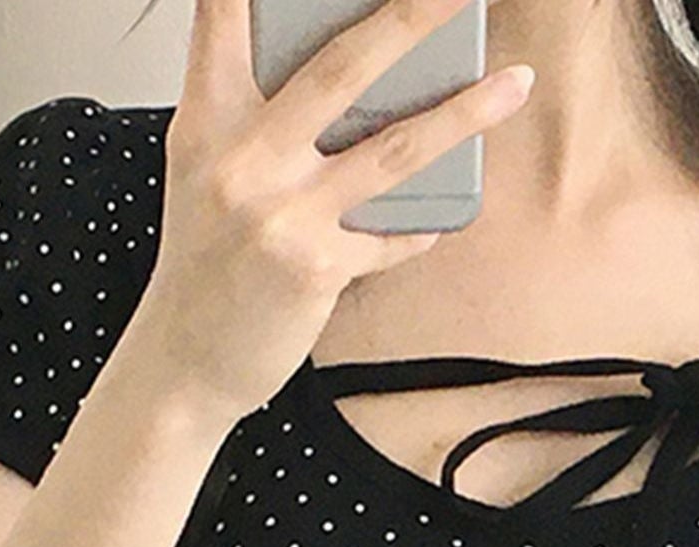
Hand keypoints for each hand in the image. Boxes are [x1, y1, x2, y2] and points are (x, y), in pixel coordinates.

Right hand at [134, 0, 535, 421]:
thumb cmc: (203, 267)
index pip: (222, 18)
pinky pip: (390, 237)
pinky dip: (416, 228)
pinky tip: (438, 220)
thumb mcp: (202, 173)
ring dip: (464, 113)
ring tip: (514, 83)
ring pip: (392, 148)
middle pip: (340, 68)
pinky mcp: (316, 268)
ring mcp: (282, 214)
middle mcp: (242, 159)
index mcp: (206, 123)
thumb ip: (250, 119)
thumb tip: (339, 79)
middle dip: (411, 18)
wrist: (184, 361)